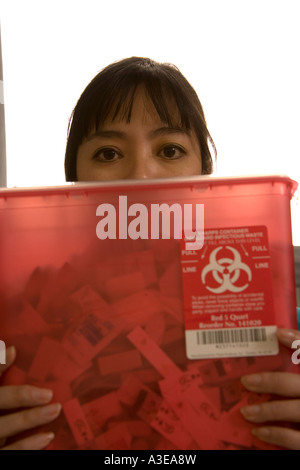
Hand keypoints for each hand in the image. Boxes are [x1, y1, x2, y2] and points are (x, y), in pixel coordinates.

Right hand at [0, 346, 60, 449]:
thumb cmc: (1, 411)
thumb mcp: (0, 392)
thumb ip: (0, 372)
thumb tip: (11, 348)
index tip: (14, 351)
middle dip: (20, 396)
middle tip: (48, 393)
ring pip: (4, 427)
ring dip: (30, 419)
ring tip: (55, 409)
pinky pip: (10, 452)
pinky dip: (29, 445)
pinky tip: (48, 437)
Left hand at [240, 328, 299, 449]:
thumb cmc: (299, 390)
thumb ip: (298, 351)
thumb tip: (280, 332)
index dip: (298, 341)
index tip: (278, 333)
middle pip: (297, 384)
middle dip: (272, 382)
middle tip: (246, 381)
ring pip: (296, 411)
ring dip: (269, 411)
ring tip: (246, 411)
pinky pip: (297, 440)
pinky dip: (277, 435)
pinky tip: (259, 432)